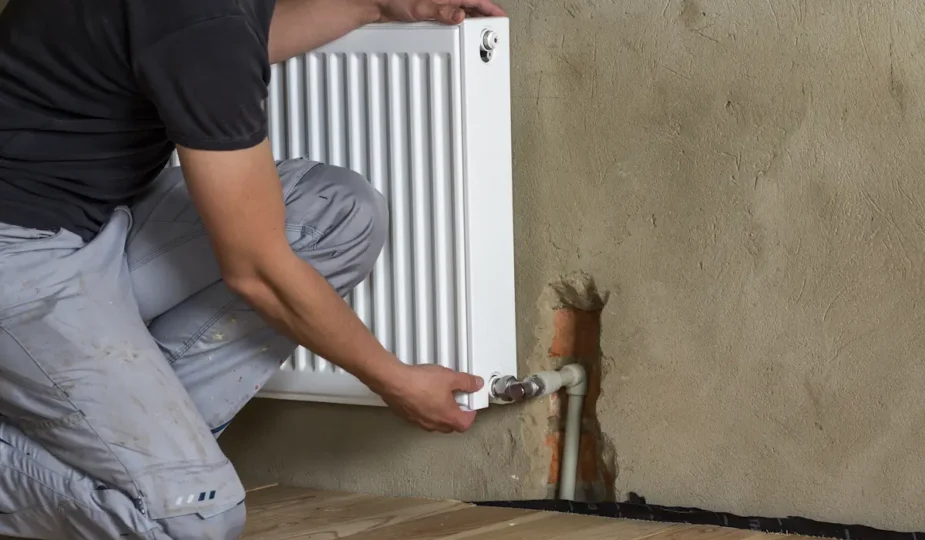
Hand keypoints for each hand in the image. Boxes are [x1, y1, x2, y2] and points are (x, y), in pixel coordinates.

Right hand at [374, 364, 483, 432]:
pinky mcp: (407, 416)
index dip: (471, 414)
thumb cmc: (419, 383)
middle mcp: (434, 424)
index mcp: (448, 417)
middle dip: (456, 414)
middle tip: (457, 399)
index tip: (471, 404)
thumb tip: (475, 384)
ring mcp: (419, 422)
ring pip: (435, 422)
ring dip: (440, 412)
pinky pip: (421, 417)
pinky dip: (425, 409)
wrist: (394, 382)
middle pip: (451, 425)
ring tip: (440, 395)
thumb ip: (466, 382)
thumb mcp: (450, 377)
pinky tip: (423, 394)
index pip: (466, 423)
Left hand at [375, 0, 505, 24]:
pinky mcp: (433, 11)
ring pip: (462, 11)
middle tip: (494, 30)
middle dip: (484, 16)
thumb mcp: (421, 9)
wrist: (378, 3)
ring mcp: (439, 4)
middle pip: (471, 5)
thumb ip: (442, 13)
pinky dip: (459, 23)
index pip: (476, 0)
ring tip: (481, 33)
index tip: (502, 17)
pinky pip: (451, 16)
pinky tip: (460, 30)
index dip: (491, 9)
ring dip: (472, 20)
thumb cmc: (395, 0)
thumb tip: (461, 16)